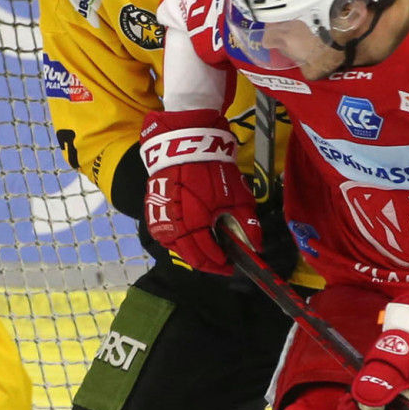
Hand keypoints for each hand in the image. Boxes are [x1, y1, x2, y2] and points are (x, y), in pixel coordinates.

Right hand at [140, 108, 259, 273]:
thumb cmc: (213, 168)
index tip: (231, 266)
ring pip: (174, 248)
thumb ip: (246, 224)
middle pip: (190, 255)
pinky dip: (176, 243)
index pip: (207, 254)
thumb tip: (255, 247)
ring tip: (205, 252)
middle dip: (207, 263)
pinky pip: (163, 235)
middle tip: (220, 263)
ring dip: (191, 254)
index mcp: (195, 222)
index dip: (220, 264)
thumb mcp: (237, 195)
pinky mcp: (153, 209)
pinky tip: (187, 240)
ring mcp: (160, 217)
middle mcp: (174, 224)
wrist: (185, 143)